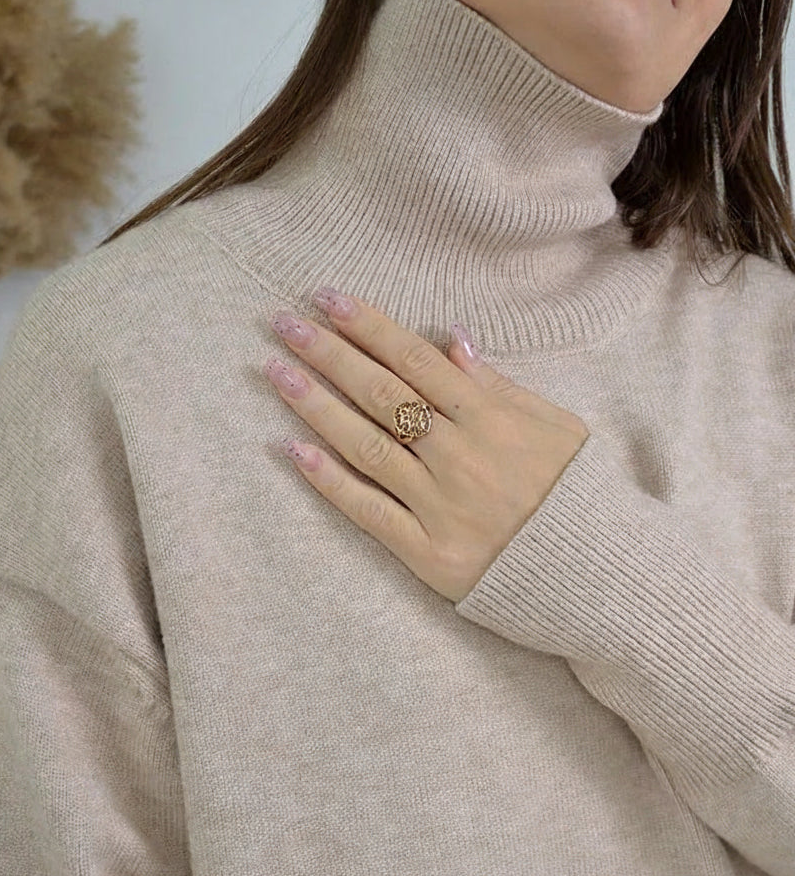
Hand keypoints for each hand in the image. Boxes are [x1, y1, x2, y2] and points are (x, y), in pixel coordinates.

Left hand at [266, 289, 589, 602]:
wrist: (599, 575)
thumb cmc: (578, 495)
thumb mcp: (557, 428)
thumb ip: (500, 387)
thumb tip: (452, 340)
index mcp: (491, 419)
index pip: (416, 361)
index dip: (369, 327)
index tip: (327, 300)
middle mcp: (459, 457)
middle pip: (383, 396)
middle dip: (330, 355)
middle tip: (283, 325)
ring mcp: (440, 506)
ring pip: (367, 446)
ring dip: (317, 407)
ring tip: (277, 374)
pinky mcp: (428, 553)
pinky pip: (369, 511)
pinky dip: (329, 481)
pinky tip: (293, 450)